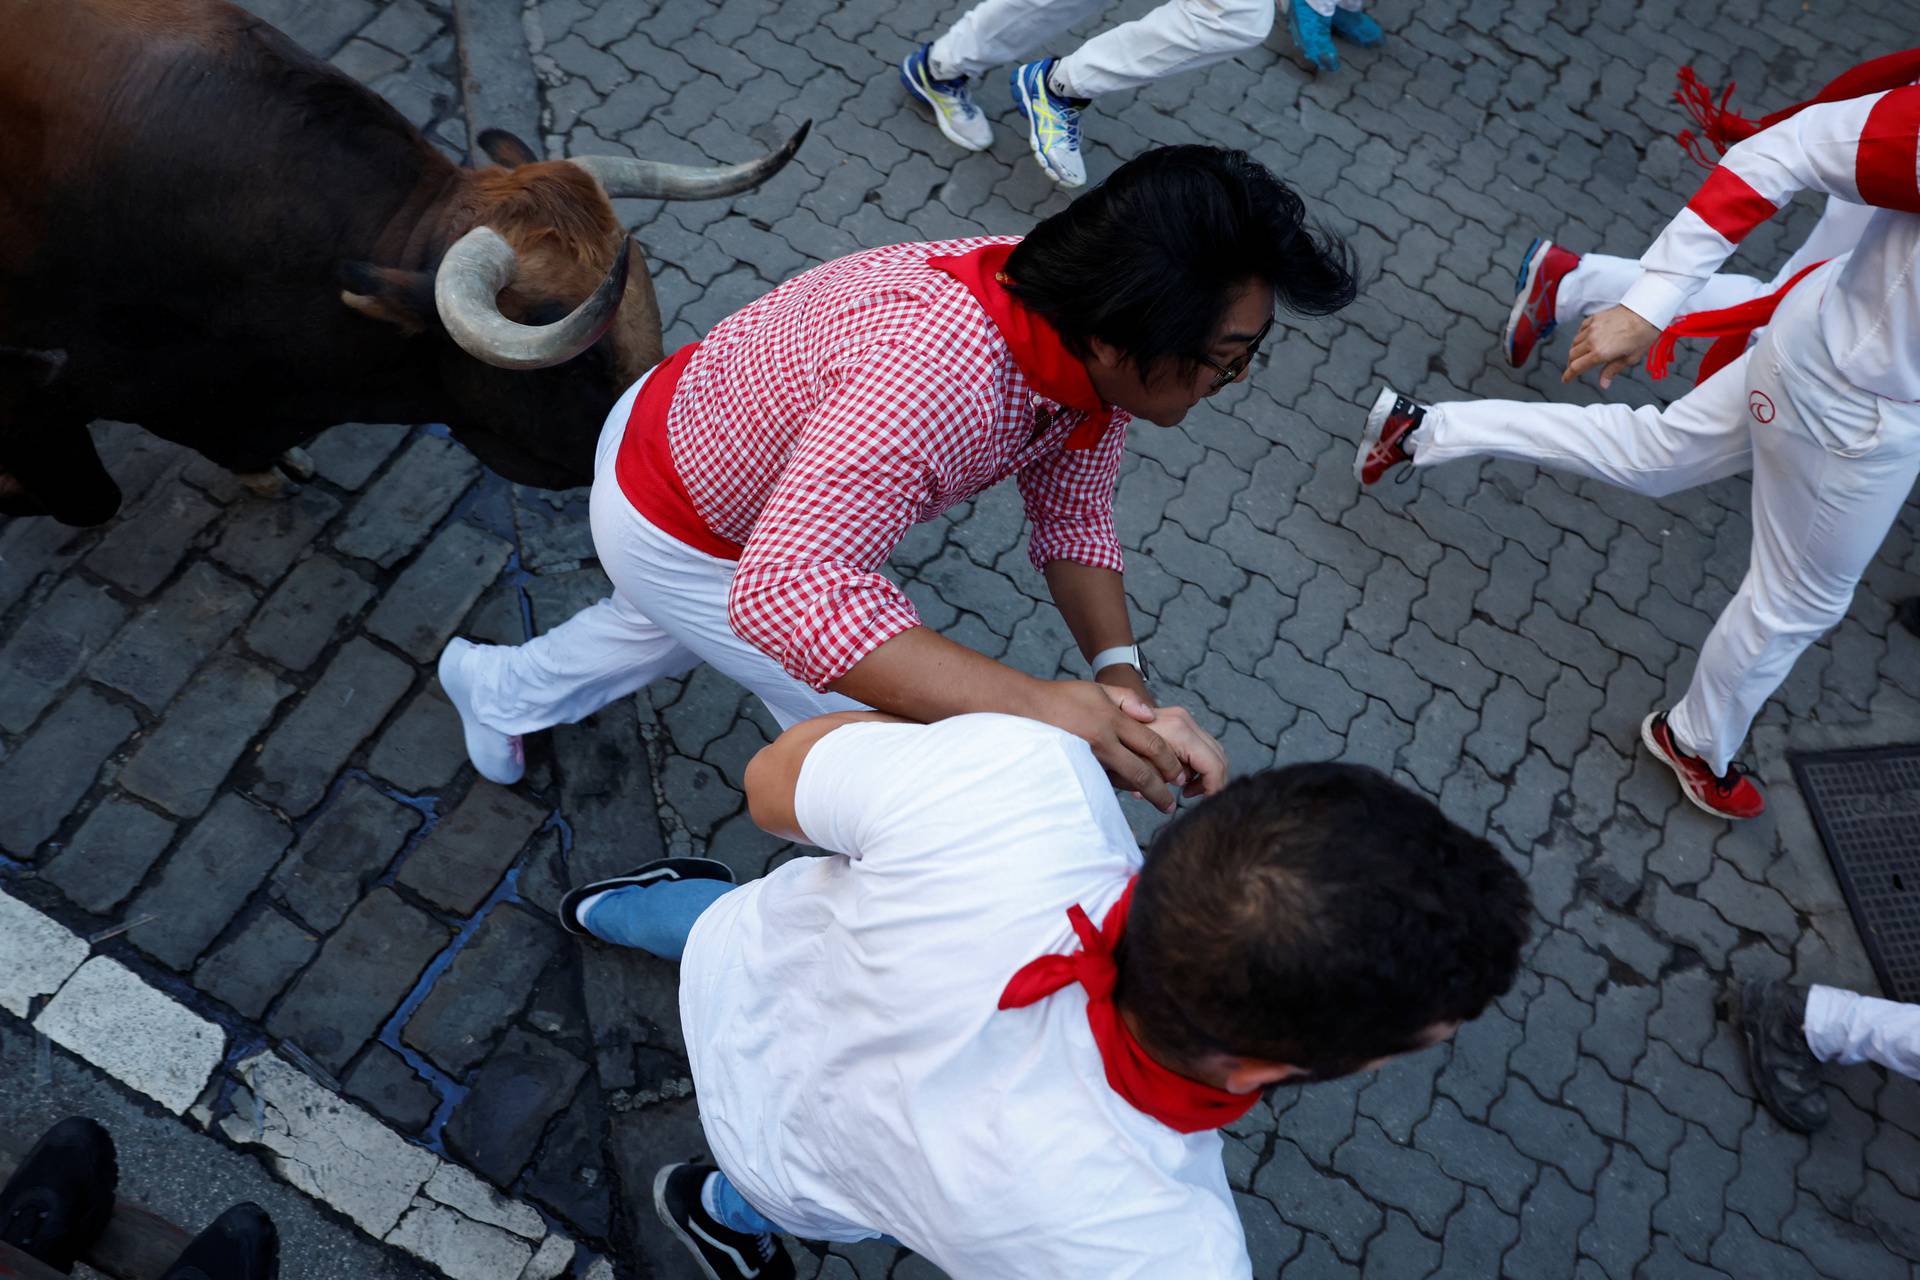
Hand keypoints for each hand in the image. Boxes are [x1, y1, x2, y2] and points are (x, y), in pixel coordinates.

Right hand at [1039, 680, 1183, 811]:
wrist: (1025, 709)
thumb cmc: (1063, 697)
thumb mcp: (1098, 689)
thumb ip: (1127, 699)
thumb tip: (1150, 715)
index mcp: (1112, 720)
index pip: (1152, 744)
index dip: (1169, 762)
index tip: (1178, 775)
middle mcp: (1102, 741)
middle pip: (1141, 772)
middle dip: (1160, 791)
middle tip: (1172, 805)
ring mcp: (1088, 758)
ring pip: (1123, 782)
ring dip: (1142, 794)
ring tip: (1158, 802)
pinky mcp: (1077, 768)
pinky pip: (1103, 783)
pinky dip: (1119, 789)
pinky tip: (1129, 794)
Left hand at [1108, 694, 1228, 797]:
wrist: (1104, 711)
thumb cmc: (1114, 741)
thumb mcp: (1133, 767)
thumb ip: (1158, 781)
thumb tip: (1173, 796)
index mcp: (1179, 732)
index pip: (1214, 765)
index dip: (1213, 789)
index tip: (1203, 804)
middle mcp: (1185, 721)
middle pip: (1219, 757)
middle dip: (1212, 782)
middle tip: (1193, 798)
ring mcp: (1184, 718)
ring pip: (1213, 751)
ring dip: (1205, 773)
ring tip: (1184, 789)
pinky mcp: (1180, 721)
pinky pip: (1201, 745)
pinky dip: (1198, 763)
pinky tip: (1180, 776)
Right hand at [1563, 305, 1661, 389]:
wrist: (1646, 311)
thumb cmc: (1642, 334)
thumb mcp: (1630, 358)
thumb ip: (1612, 370)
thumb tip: (1603, 384)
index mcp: (1600, 353)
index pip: (1576, 367)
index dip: (1568, 375)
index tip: (1565, 380)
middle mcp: (1592, 340)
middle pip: (1572, 355)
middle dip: (1571, 364)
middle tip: (1575, 369)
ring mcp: (1592, 328)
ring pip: (1574, 343)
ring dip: (1575, 351)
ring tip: (1582, 356)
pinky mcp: (1594, 318)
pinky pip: (1580, 330)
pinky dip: (1580, 338)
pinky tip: (1586, 340)